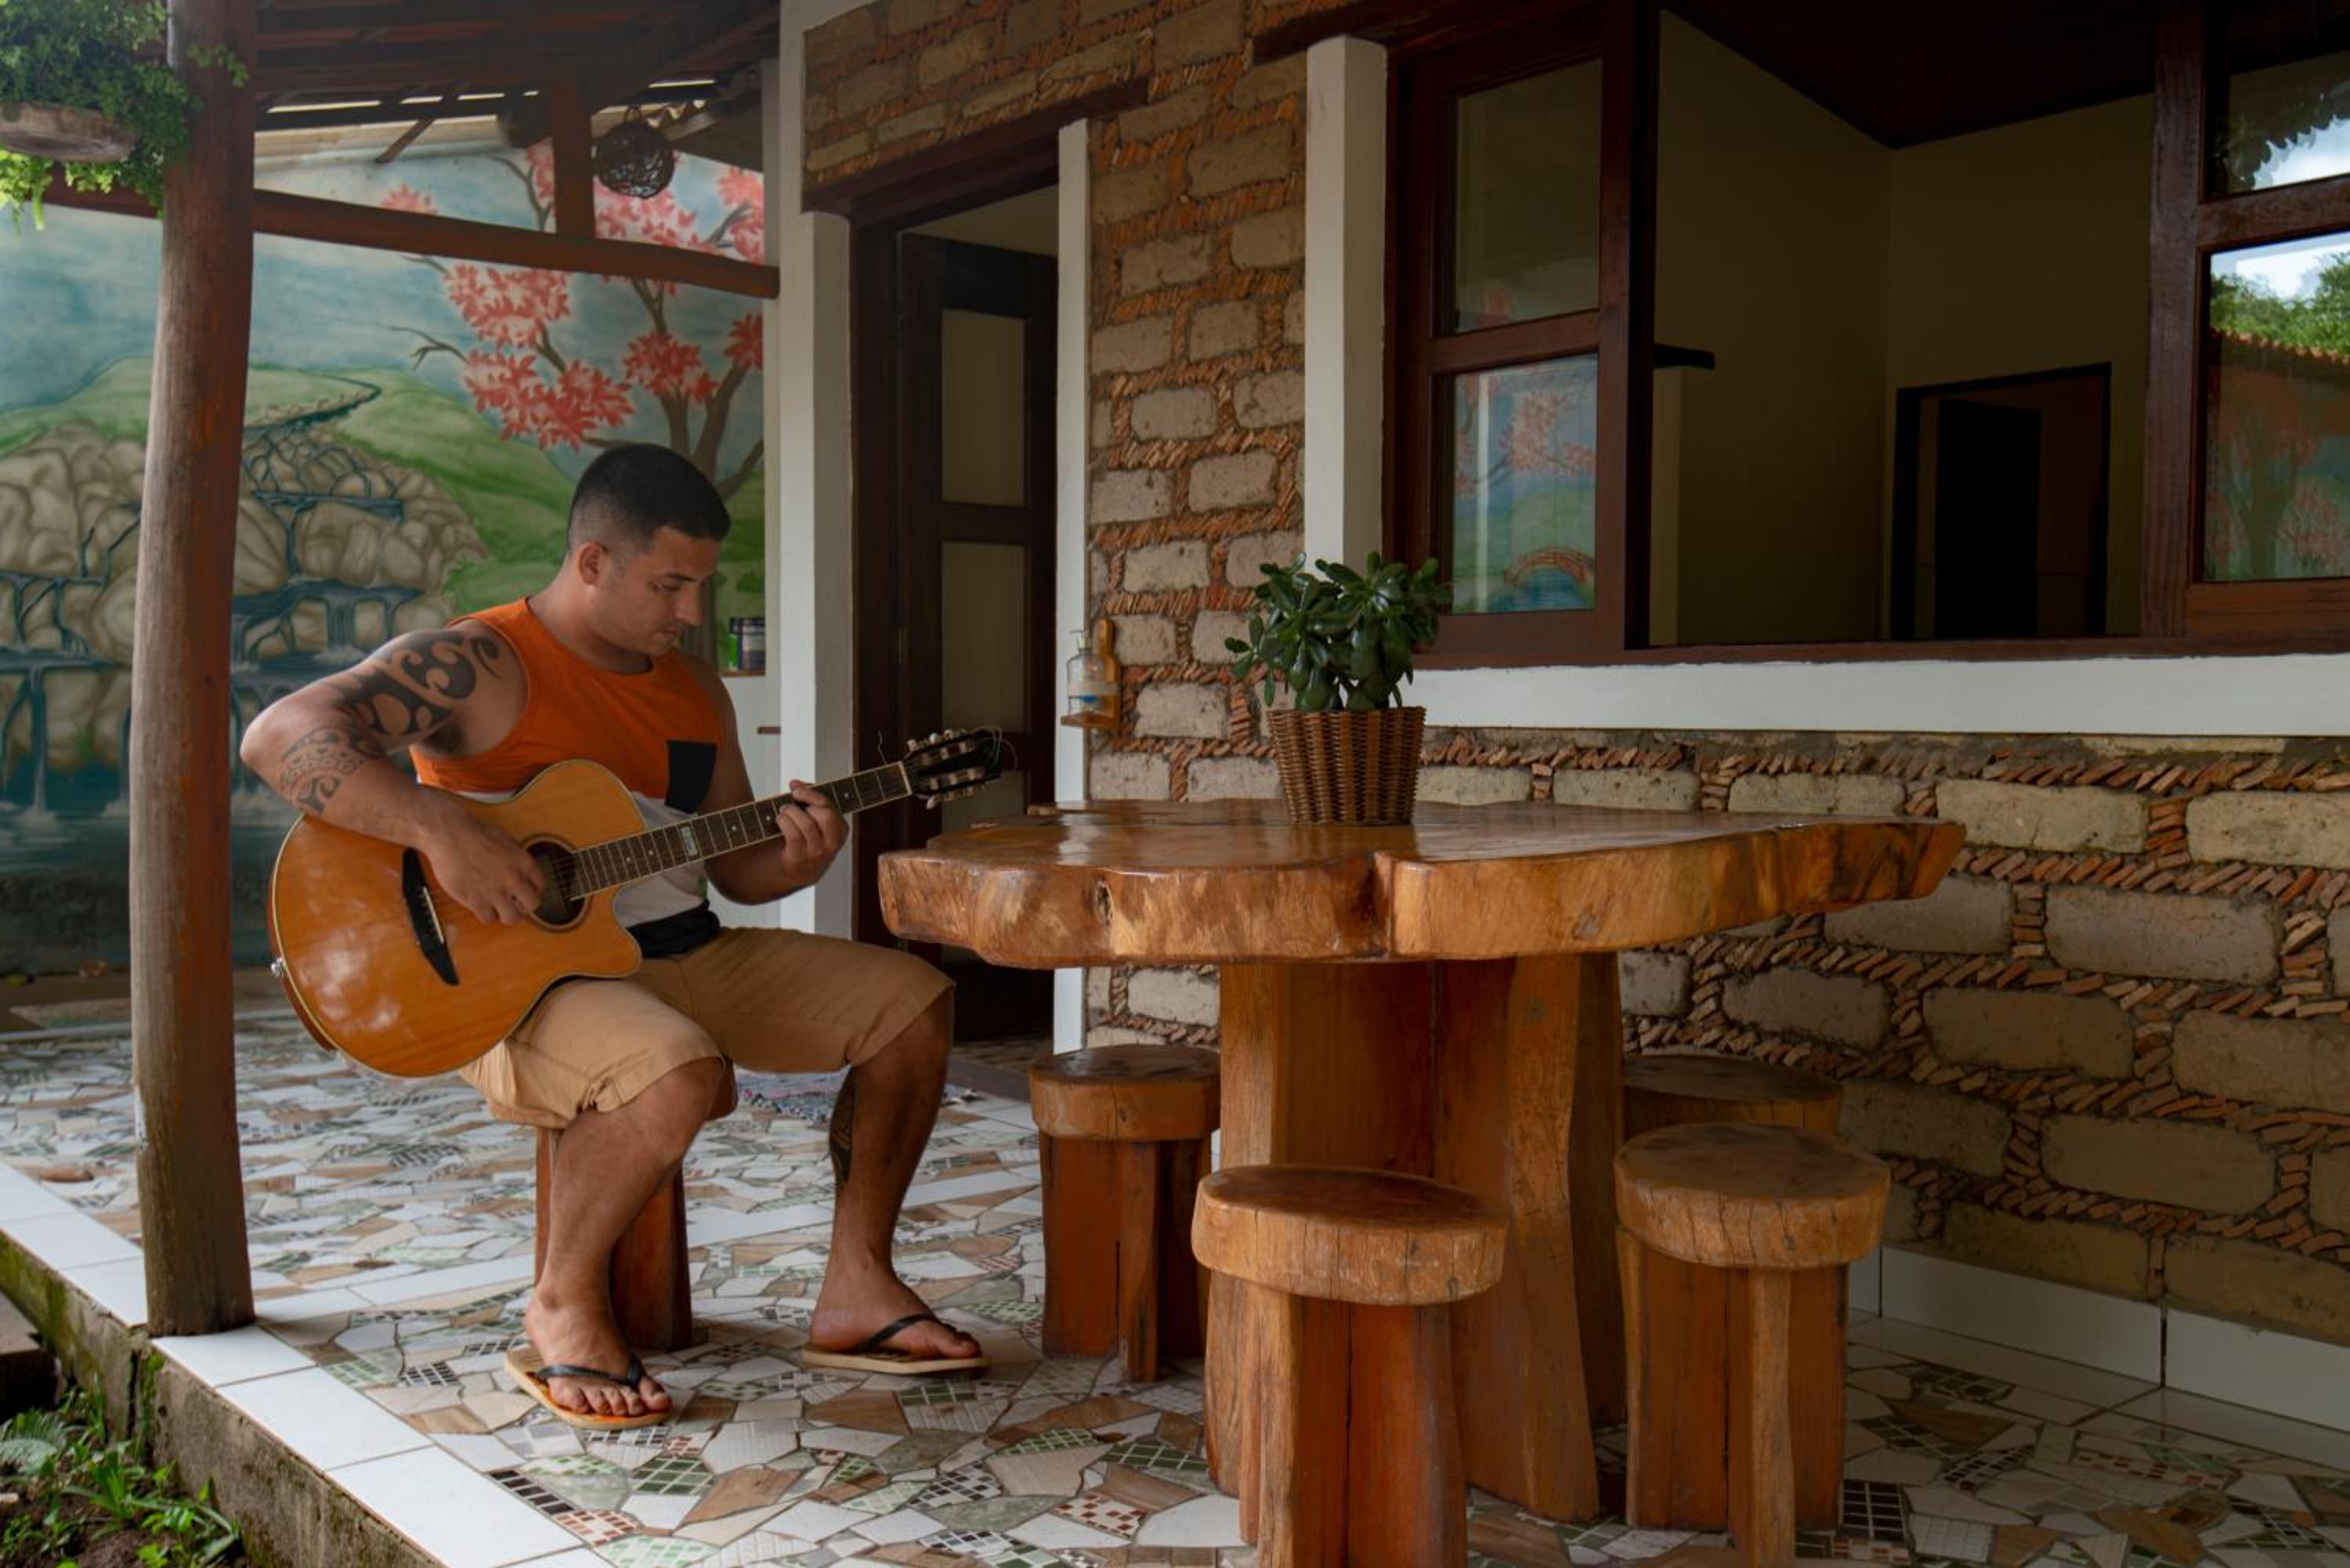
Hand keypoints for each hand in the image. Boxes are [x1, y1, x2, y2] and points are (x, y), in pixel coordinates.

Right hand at [421, 809, 544, 925]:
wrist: (450, 835)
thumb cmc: (473, 833)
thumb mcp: (506, 840)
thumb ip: (516, 859)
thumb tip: (520, 872)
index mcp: (523, 862)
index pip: (540, 885)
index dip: (531, 889)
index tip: (524, 891)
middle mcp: (514, 879)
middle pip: (532, 904)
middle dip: (524, 905)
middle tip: (515, 903)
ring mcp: (496, 892)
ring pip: (512, 918)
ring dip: (506, 915)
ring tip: (499, 908)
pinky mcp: (477, 901)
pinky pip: (489, 919)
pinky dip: (485, 915)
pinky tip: (481, 906)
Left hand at [775, 781, 846, 891]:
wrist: (797, 870)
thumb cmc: (806, 839)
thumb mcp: (815, 820)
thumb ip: (810, 799)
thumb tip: (796, 784)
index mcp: (840, 830)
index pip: (830, 807)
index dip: (812, 794)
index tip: (796, 789)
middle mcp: (832, 843)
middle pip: (825, 815)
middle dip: (806, 802)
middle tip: (792, 801)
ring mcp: (817, 853)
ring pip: (808, 824)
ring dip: (792, 812)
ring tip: (784, 811)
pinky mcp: (800, 859)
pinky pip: (794, 836)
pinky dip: (785, 823)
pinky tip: (780, 820)